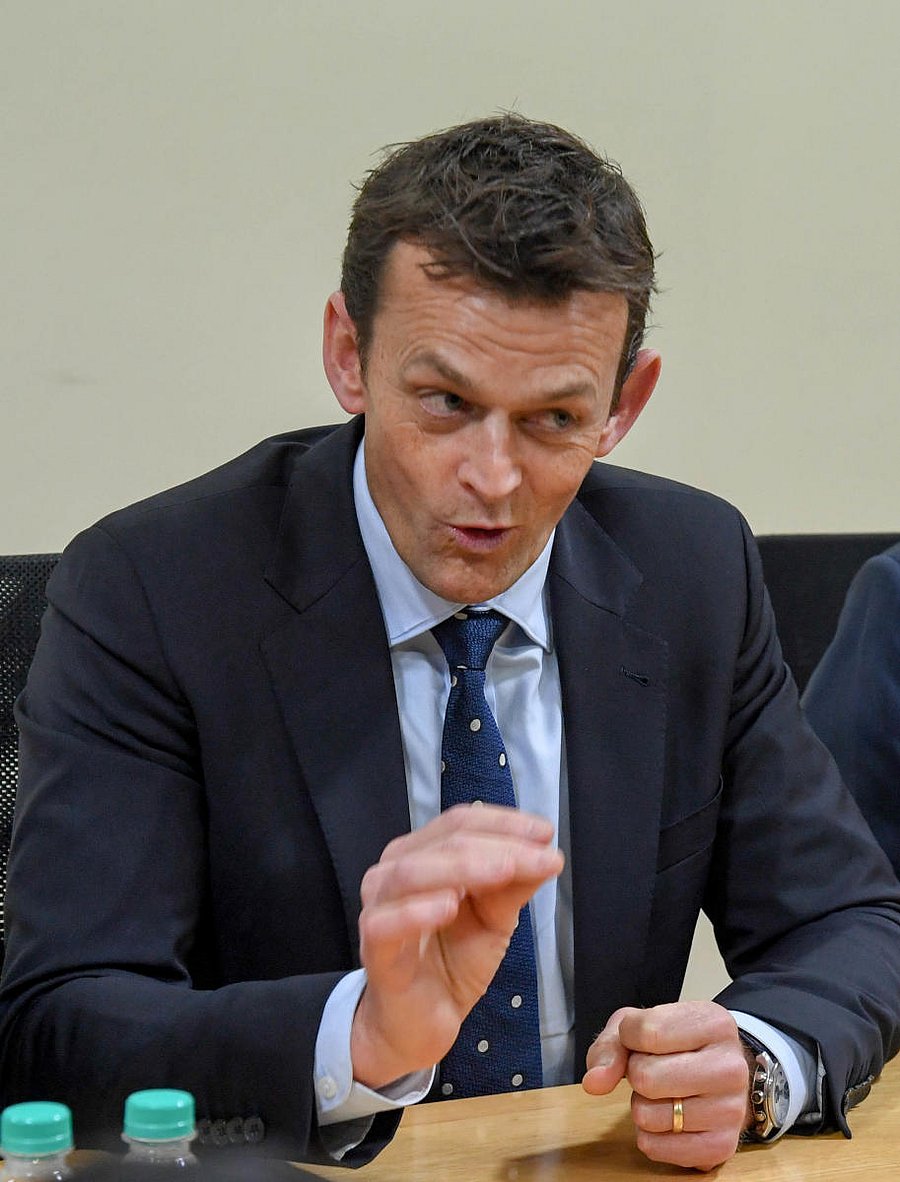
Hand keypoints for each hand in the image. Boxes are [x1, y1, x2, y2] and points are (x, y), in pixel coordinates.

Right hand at [350, 803, 563, 1088]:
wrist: (418, 1025)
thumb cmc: (452, 962)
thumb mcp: (494, 919)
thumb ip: (514, 886)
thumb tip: (549, 854)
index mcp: (422, 854)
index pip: (460, 822)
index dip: (503, 823)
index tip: (546, 833)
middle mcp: (394, 871)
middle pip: (443, 842)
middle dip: (498, 845)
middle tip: (541, 857)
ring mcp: (379, 908)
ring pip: (412, 873)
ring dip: (464, 867)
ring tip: (506, 870)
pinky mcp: (374, 949)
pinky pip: (387, 923)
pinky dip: (417, 911)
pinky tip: (448, 906)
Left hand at [583, 1001, 751, 1170]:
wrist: (721, 1073)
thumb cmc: (677, 1044)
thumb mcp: (640, 1025)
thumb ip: (610, 1047)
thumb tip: (594, 1082)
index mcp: (714, 1023)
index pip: (646, 1032)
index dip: (629, 1037)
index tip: (643, 1039)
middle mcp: (731, 1067)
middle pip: (645, 1077)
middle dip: (636, 1073)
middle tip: (655, 1068)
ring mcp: (731, 1110)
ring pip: (647, 1115)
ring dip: (643, 1105)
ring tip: (665, 1093)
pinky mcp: (722, 1146)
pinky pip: (655, 1147)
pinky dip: (649, 1135)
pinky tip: (669, 1118)